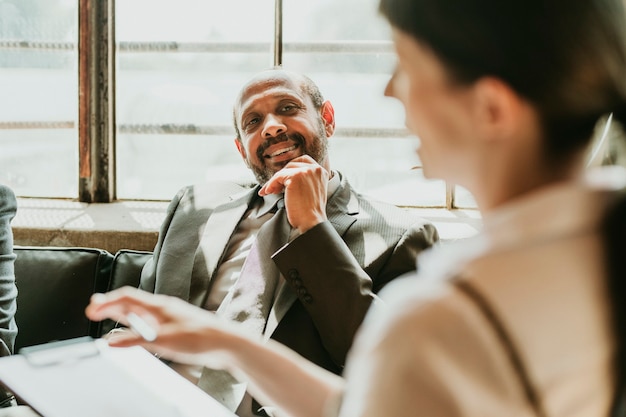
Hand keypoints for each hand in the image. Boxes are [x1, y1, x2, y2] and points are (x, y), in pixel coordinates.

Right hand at [85, 286, 247, 369]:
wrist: (224, 344)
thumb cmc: (200, 337)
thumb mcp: (163, 341)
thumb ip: (136, 341)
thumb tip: (110, 341)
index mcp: (159, 306)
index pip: (127, 298)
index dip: (107, 302)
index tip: (91, 309)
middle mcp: (162, 309)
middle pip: (132, 303)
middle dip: (111, 305)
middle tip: (93, 309)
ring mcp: (169, 319)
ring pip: (140, 313)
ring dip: (123, 314)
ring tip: (108, 316)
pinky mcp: (175, 329)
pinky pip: (149, 324)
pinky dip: (135, 326)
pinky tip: (135, 333)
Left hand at [259, 155, 328, 232]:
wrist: (312, 221)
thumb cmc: (310, 212)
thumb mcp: (313, 190)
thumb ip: (306, 180)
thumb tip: (286, 177)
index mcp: (321, 171)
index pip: (303, 161)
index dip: (291, 168)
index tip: (283, 177)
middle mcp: (315, 169)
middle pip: (291, 165)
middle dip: (281, 176)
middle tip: (274, 187)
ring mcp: (305, 172)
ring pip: (283, 172)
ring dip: (274, 181)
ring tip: (270, 191)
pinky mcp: (295, 177)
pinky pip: (278, 177)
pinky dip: (271, 184)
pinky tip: (268, 192)